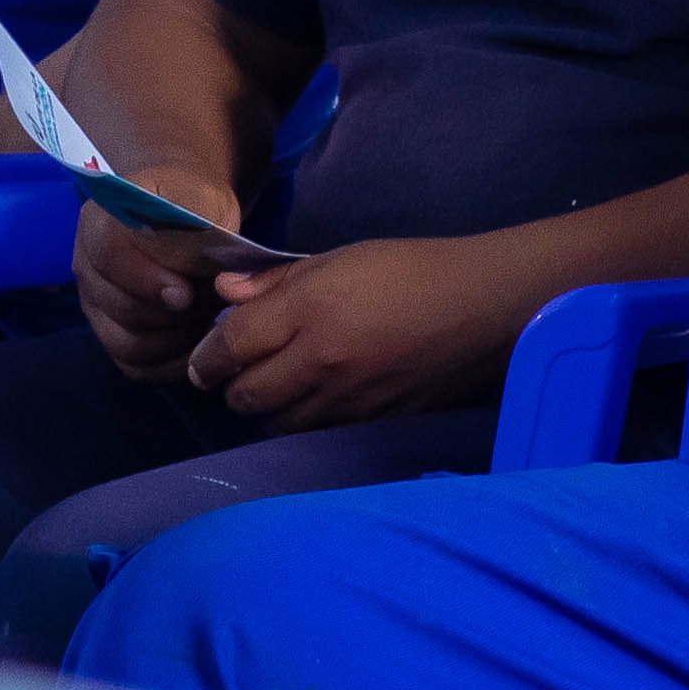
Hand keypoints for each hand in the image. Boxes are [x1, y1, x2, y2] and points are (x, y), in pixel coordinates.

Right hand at [75, 177, 244, 385]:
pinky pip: (136, 368)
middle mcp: (87, 267)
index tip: (186, 292)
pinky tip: (197, 342)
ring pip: (128, 345)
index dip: (148, 279)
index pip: (108, 254)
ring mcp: (95, 307)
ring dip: (176, 338)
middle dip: (173, 313)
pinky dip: (172, 363)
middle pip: (120, 307)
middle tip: (209, 299)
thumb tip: (204, 282)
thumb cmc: (195, 206)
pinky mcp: (111, 338)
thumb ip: (198, 232)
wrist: (191, 216)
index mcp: (99, 222)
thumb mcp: (202, 202)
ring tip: (205, 316)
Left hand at [188, 237, 512, 433]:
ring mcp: (349, 398)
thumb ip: (277, 280)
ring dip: (268, 407)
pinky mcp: (374, 422)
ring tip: (278, 385)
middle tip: (238, 371)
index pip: (231, 345)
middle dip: (232, 385)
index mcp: (310, 310)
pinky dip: (306, 419)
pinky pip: (320, 431)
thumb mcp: (340, 258)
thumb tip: (225, 293)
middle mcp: (322, 361)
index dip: (207, 356)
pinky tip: (315, 399)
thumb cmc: (412, 269)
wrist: (484, 307)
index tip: (204, 359)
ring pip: (279, 422)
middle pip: (247, 394)